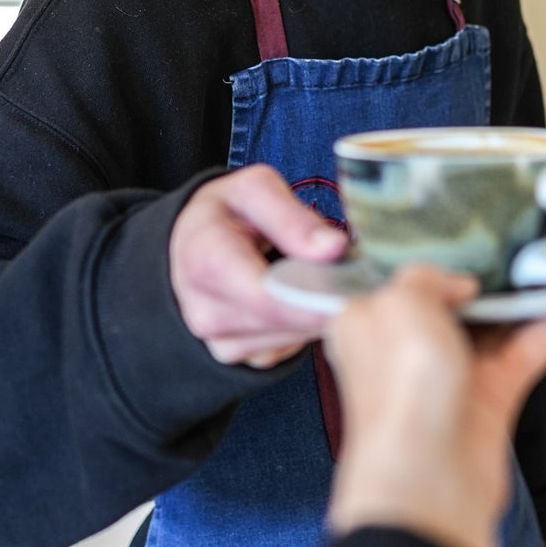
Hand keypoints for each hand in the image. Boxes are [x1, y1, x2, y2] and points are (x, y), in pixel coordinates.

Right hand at [169, 165, 347, 366]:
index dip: (315, 296)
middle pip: (289, 319)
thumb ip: (291, 217)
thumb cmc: (225, 214)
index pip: (268, 295)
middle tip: (352, 271)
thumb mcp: (252, 190)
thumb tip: (333, 248)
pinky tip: (298, 297)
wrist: (189, 245)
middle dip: (325, 298)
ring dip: (317, 310)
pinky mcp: (239, 355)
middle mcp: (207, 311)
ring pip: (296, 336)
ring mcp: (221, 341)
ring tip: (315, 276)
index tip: (355, 287)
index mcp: (205, 261)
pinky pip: (290, 346)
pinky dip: (304, 323)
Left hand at [323, 265, 545, 546]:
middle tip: (526, 237)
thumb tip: (463, 287)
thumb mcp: (400, 304)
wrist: (429, 481)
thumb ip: (426, 277)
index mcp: (369, 322)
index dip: (431, 256)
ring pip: (495, 325)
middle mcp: (407, 348)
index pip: (399, 280)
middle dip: (488, 274)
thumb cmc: (400, 388)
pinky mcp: (489, 398)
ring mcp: (450, 375)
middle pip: (453, 301)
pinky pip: (525, 352)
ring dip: (529, 298)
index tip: (468, 228)